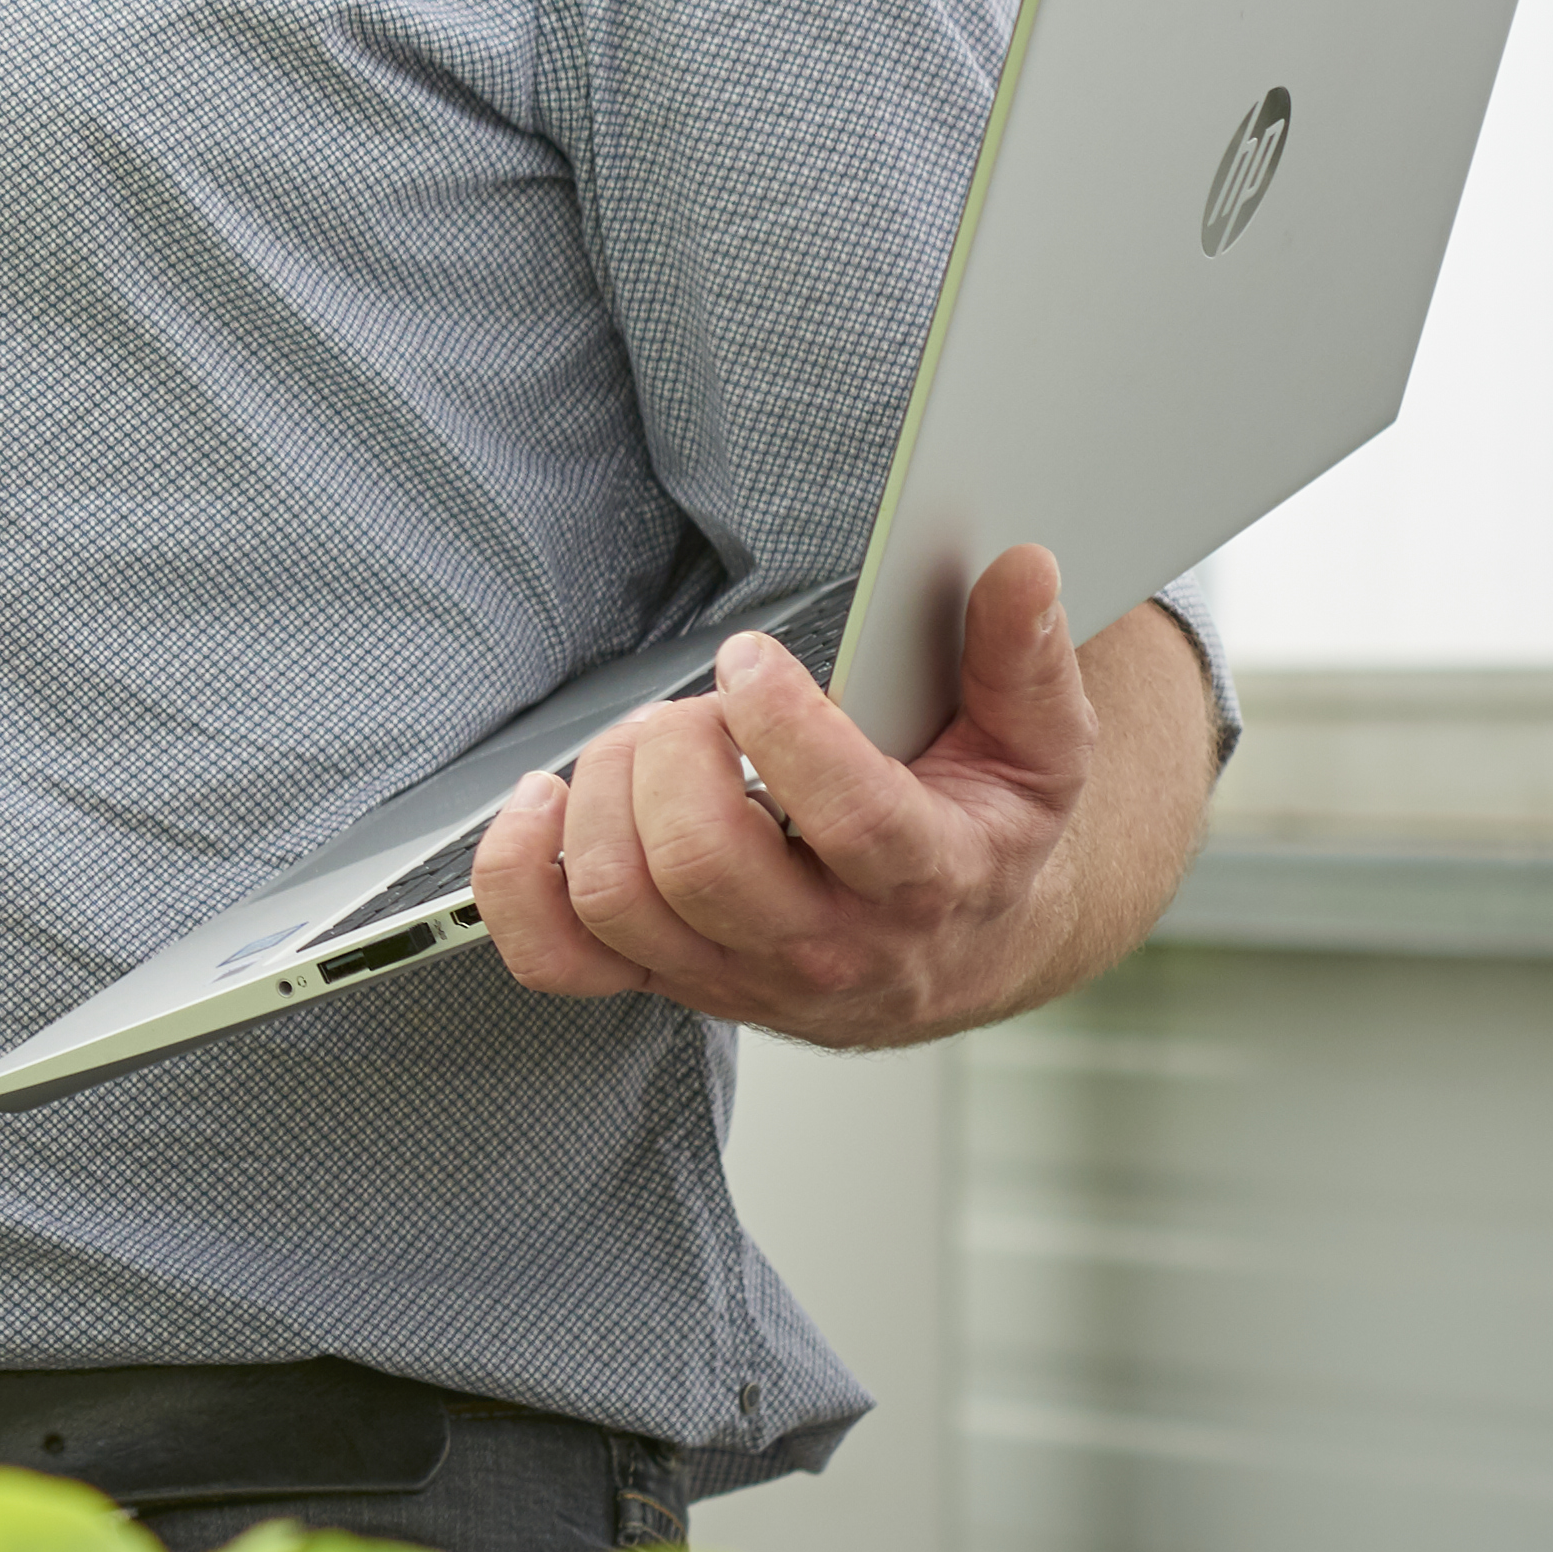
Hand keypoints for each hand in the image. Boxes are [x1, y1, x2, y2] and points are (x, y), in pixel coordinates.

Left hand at [474, 542, 1205, 1048]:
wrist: (962, 948)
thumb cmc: (983, 832)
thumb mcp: (1035, 748)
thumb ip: (1024, 660)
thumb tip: (1024, 570)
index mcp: (928, 882)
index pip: (849, 820)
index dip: (783, 725)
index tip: (752, 656)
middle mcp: (828, 948)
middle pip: (703, 863)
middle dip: (673, 752)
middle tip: (695, 709)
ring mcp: (738, 975)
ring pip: (620, 898)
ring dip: (604, 790)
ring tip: (647, 742)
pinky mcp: (668, 980)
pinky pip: (555, 958)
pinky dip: (516, 878)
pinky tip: (543, 801)